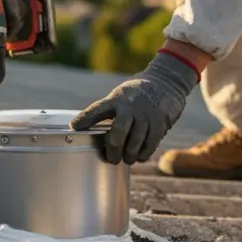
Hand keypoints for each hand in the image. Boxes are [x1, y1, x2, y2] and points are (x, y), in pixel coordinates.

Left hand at [70, 51, 199, 164]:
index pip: (97, 109)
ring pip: (135, 141)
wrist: (166, 81)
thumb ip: (109, 110)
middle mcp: (130, 106)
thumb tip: (92, 130)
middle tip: (110, 159)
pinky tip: (139, 156)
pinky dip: (144, 153)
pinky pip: (151, 144)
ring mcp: (146, 115)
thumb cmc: (138, 93)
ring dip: (129, 155)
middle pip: (118, 132)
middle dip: (113, 149)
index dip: (85, 119)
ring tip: (126, 159)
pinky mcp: (160, 122)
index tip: (74, 127)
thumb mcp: (121, 96)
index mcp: (116, 99)